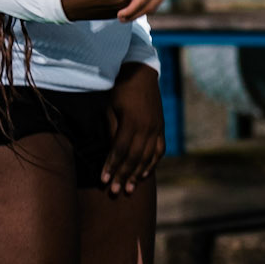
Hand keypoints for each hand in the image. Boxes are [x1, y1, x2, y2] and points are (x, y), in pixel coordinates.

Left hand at [102, 61, 164, 194]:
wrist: (141, 72)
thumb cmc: (120, 88)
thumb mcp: (110, 107)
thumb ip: (111, 129)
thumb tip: (109, 151)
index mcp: (132, 122)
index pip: (120, 150)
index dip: (111, 166)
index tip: (103, 180)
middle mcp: (147, 128)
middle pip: (134, 158)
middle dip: (123, 176)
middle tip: (115, 191)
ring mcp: (156, 128)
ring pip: (148, 157)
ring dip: (138, 174)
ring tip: (130, 189)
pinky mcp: (161, 127)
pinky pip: (159, 150)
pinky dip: (152, 163)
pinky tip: (145, 174)